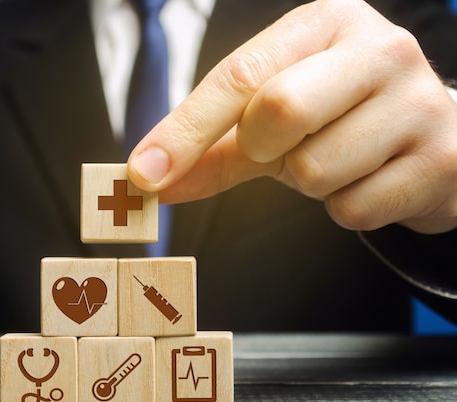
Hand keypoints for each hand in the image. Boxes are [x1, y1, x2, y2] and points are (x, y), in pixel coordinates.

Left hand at [127, 0, 456, 233]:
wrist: (427, 138)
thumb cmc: (337, 120)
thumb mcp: (270, 121)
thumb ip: (209, 148)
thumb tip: (148, 180)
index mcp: (325, 23)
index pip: (240, 74)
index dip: (184, 129)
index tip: (143, 174)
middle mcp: (379, 48)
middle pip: (278, 110)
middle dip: (263, 149)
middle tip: (283, 147)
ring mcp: (420, 101)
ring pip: (314, 170)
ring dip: (307, 182)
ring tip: (337, 159)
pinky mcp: (440, 159)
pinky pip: (353, 210)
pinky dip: (344, 206)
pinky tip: (368, 179)